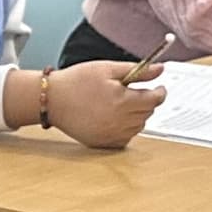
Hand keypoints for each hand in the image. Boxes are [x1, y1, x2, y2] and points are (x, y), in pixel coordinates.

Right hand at [44, 60, 163, 150]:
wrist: (51, 100)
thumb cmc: (76, 81)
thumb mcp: (107, 69)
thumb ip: (138, 71)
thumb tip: (159, 69)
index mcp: (123, 100)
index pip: (155, 100)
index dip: (160, 92)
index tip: (158, 88)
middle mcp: (119, 121)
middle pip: (148, 113)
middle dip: (146, 102)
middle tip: (134, 93)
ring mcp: (111, 134)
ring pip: (138, 127)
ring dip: (137, 116)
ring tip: (122, 105)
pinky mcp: (102, 143)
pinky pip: (125, 138)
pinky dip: (125, 129)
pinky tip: (115, 119)